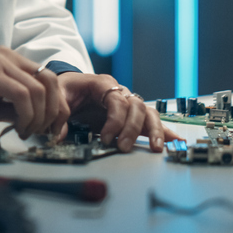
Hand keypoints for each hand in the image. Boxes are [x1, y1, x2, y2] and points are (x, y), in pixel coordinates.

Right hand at [0, 47, 69, 138]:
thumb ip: (15, 108)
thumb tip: (39, 123)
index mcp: (10, 61)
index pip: (48, 79)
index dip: (56, 105)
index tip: (53, 128)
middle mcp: (7, 57)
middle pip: (50, 81)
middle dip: (54, 111)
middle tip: (46, 133)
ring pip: (38, 88)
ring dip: (39, 117)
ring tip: (27, 132)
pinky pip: (20, 94)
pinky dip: (26, 115)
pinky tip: (18, 127)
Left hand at [57, 72, 181, 152]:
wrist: (69, 88)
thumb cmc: (65, 90)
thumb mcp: (58, 95)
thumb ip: (59, 112)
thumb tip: (58, 135)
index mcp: (102, 84)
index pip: (117, 100)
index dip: (115, 120)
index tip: (107, 138)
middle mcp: (119, 91)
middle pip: (136, 106)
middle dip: (131, 129)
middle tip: (123, 147)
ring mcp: (127, 103)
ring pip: (147, 112)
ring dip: (153, 130)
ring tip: (156, 148)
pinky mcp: (130, 116)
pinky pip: (151, 120)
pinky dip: (163, 130)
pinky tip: (175, 140)